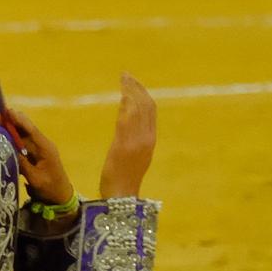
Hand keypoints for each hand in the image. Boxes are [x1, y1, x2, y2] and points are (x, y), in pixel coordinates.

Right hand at [0, 89, 74, 206]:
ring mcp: (36, 148)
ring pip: (20, 134)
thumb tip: (8, 150)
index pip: (30, 129)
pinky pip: (19, 143)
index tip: (5, 111)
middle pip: (23, 128)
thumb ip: (23, 164)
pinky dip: (9, 137)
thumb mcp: (35, 178)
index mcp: (45, 147)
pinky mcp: (31, 153)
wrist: (60, 197)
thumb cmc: (50, 188)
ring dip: (6, 128)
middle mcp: (41, 144)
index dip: (18, 119)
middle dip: (8, 120)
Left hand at [99, 73, 156, 197]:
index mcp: (149, 140)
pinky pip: (128, 119)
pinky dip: (126, 104)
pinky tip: (121, 95)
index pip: (150, 111)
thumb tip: (124, 119)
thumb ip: (131, 138)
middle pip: (146, 106)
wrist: (121, 195)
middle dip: (137, 88)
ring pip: (138, 109)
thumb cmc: (122, 179)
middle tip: (127, 75)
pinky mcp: (125, 145)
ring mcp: (137, 141)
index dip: (143, 94)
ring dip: (131, 91)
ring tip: (123, 78)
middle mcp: (147, 138)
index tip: (134, 83)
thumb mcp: (131, 156)